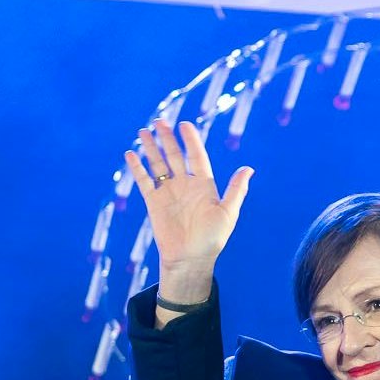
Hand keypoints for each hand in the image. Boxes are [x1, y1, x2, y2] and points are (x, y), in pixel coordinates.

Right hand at [125, 119, 252, 303]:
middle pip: (174, 155)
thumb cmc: (213, 238)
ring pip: (158, 164)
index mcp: (204, 185)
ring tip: (143, 131)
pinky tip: (131, 154)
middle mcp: (185, 185)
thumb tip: (249, 168)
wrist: (191, 258)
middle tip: (159, 121)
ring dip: (151, 148)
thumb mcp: (228, 212)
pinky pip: (144, 181)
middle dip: (167, 138)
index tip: (185, 125)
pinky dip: (138, 168)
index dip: (191, 140)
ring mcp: (168, 192)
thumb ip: (236, 190)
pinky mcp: (154, 202)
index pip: (196, 156)